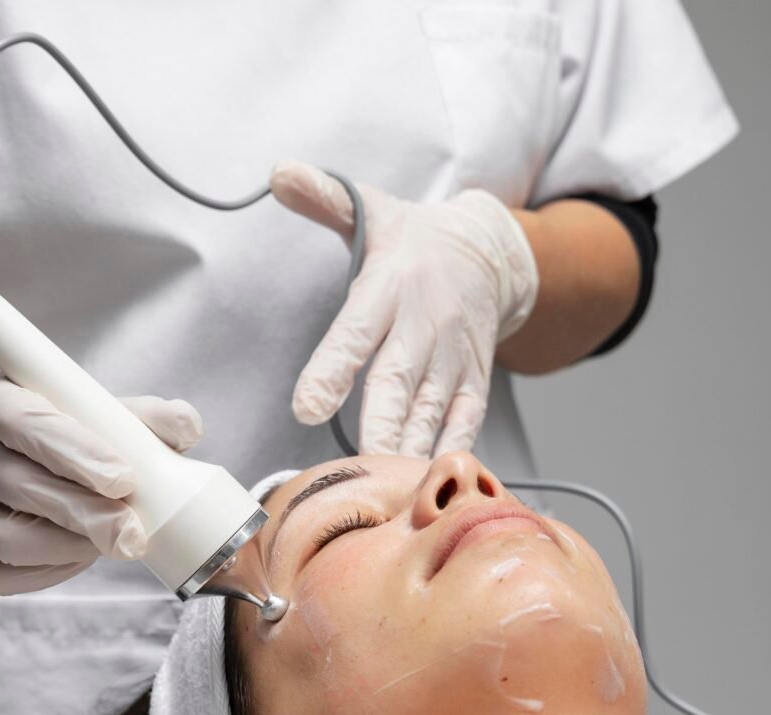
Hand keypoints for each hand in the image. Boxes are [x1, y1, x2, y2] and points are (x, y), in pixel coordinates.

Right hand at [0, 366, 202, 595]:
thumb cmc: (28, 426)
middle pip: (20, 488)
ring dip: (69, 546)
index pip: (28, 424)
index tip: (124, 479)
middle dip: (86, 515)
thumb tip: (188, 426)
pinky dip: (50, 569)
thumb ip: (129, 414)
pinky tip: (79, 553)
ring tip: (110, 538)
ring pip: (6, 540)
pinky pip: (1, 575)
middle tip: (135, 535)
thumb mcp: (69, 402)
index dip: (77, 453)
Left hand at [271, 160, 538, 456]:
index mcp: (391, 285)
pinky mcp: (474, 381)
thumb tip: (277, 173)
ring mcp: (453, 358)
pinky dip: (450, 452)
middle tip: (360, 461)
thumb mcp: (372, 209)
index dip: (332, 370)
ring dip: (411, 448)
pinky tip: (430, 482)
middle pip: (399, 382)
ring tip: (390, 485)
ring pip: (432, 412)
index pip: (356, 331)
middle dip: (380, 424)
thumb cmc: (416, 241)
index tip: (307, 407)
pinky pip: (465, 422)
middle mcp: (424, 325)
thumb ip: (324, 198)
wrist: (492, 253)